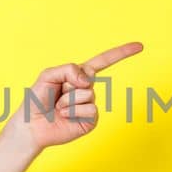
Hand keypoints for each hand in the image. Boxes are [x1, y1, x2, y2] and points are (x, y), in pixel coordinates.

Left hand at [9, 42, 143, 151]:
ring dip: (68, 101)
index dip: (121, 53)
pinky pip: (90, 110)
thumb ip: (68, 69)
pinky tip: (65, 117)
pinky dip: (74, 112)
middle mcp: (87, 89)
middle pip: (88, 79)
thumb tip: (88, 80)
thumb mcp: (48, 75)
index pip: (104, 61)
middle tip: (57, 95)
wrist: (31, 125)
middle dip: (68, 85)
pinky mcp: (91, 120)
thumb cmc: (38, 99)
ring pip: (87, 95)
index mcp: (79, 75)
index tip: (140, 46)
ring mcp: (90, 105)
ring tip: (59, 108)